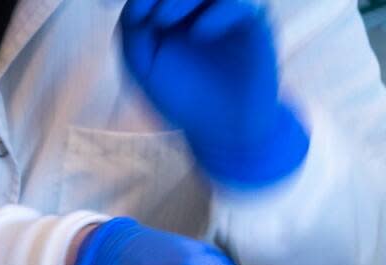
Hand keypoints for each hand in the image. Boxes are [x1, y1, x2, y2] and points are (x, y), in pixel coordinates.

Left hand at [120, 0, 308, 187]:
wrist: (225, 131)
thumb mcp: (144, 66)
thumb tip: (136, 2)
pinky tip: (198, 34)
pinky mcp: (254, 24)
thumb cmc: (183, 98)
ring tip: (161, 21)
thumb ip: (132, 29)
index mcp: (173, 5)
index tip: (134, 19)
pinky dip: (217, 13)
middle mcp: (201, 2)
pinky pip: (240, 4)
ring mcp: (228, 10)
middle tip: (149, 18)